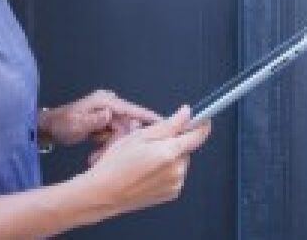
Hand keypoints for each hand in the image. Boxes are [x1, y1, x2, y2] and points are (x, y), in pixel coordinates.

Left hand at [40, 89, 160, 147]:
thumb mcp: (76, 123)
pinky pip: (115, 136)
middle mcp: (110, 106)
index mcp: (106, 102)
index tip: (166, 124)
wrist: (49, 128)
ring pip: (122, 134)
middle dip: (121, 143)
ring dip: (112, 147)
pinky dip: (107, 147)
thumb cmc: (61, 124)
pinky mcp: (105, 123)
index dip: (150, 118)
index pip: (134, 110)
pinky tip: (96, 154)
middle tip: (105, 154)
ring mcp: (108, 114)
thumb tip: (108, 116)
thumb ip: (94, 120)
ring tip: (95, 157)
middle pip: (128, 125)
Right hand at [78, 105, 212, 215]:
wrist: (104, 193)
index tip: (202, 119)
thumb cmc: (115, 165)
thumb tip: (185, 114)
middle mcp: (176, 170)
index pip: (199, 135)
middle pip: (186, 148)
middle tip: (151, 143)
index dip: (201, 124)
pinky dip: (166, 170)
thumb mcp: (139, 136)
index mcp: (170, 153)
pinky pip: (175, 175)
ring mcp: (175, 184)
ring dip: (170, 157)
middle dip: (174, 142)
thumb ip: (168, 124)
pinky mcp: (171, 193)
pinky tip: (148, 171)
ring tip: (146, 160)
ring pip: (180, 161)